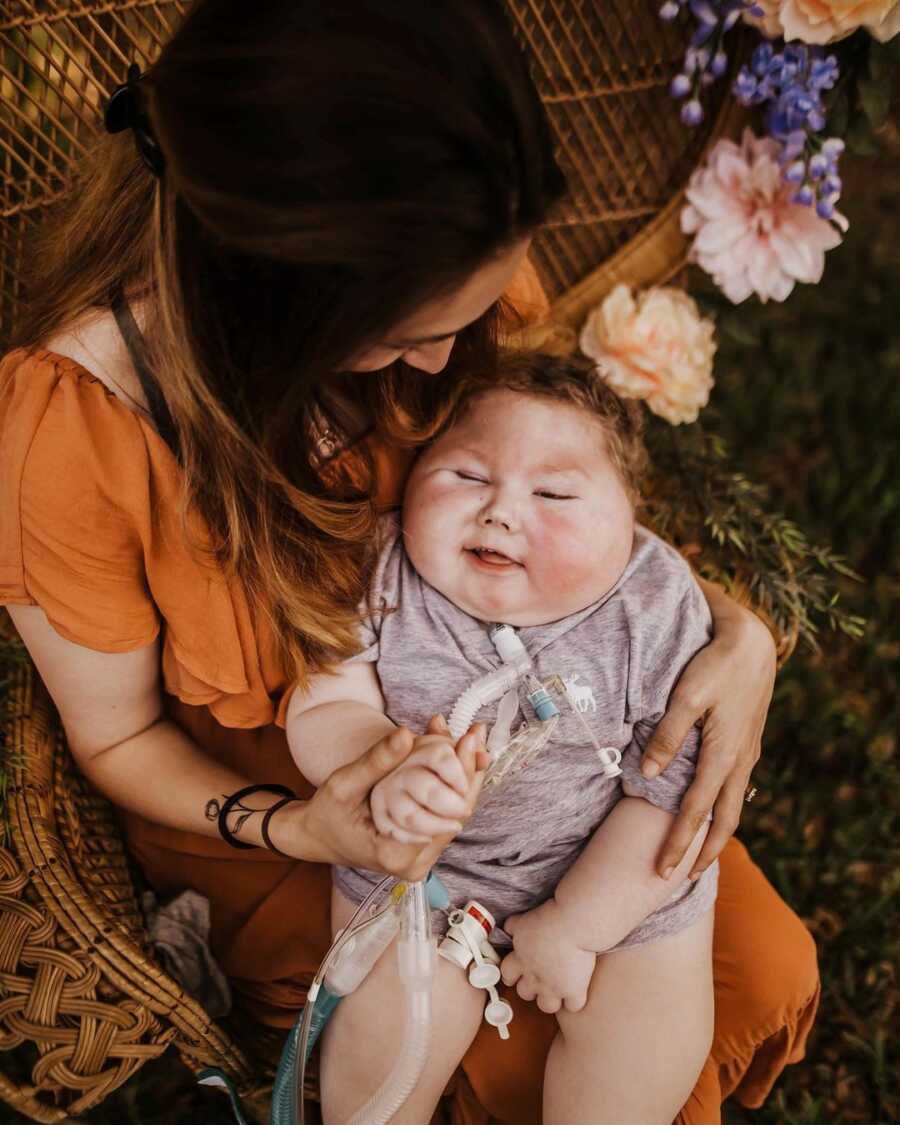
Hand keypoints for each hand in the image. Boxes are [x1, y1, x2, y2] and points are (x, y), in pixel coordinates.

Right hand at [298, 715, 486, 880]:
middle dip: (468, 770)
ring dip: (464, 778)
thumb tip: (406, 735)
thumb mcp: (344, 783)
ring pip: (455, 815)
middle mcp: (413, 866)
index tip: (468, 738)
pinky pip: (445, 817)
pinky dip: (453, 788)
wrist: (318, 837)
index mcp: (394, 854)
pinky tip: (458, 760)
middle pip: (457, 813)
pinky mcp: (422, 854)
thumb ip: (376, 762)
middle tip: (476, 734)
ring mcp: (420, 863)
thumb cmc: (327, 812)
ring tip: (471, 740)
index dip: (459, 773)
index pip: (444, 812)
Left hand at [500, 900, 595, 1013]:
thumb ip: (514, 927)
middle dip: (531, 987)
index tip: (518, 972)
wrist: (574, 924)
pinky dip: (575, 1001)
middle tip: (541, 977)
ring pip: (546, 1006)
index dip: (512, 974)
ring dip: (551, 999)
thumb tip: (509, 928)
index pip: (507, 975)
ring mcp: (554, 987)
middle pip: (524, 994)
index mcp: (521, 959)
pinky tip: (577, 990)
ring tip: (558, 988)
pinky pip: (572, 1006)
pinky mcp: (574, 990)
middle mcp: (534, 977)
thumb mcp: (524, 920)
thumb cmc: (549, 918)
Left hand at [640, 587, 774, 878]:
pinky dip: (724, 806)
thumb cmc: (714, 666)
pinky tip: (713, 807)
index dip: (679, 842)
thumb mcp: (686, 697)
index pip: (697, 811)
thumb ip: (667, 737)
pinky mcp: (748, 741)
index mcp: (724, 754)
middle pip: (724, 820)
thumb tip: (646, 775)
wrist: (752, 642)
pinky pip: (736, 785)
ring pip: (733, 804)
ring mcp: (748, 752)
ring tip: (699, 853)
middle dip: (702, 851)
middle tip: (680, 877)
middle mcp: (741, 761)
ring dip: (716, 832)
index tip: (662, 870)